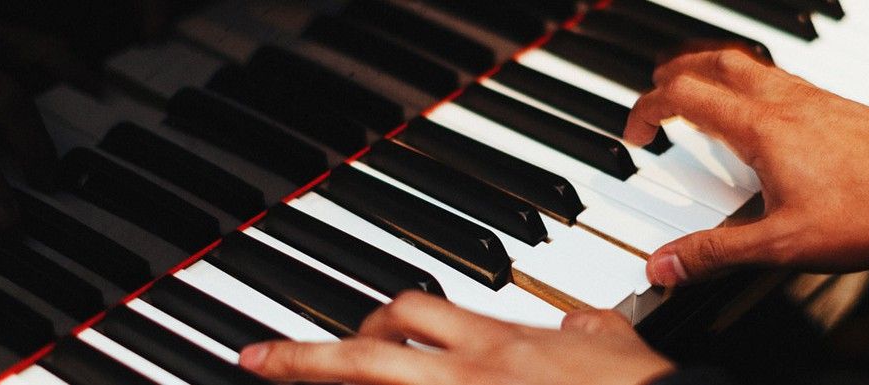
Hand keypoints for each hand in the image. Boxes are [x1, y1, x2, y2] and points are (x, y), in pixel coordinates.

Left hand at [238, 292, 674, 384]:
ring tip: (286, 378)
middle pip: (367, 356)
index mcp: (500, 342)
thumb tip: (572, 320)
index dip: (367, 317)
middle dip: (303, 358)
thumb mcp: (611, 341)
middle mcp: (470, 377)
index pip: (413, 311)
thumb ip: (584, 326)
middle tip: (256, 360)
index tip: (344, 326)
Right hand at [625, 48, 868, 285]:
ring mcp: (811, 98)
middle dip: (673, 71)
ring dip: (710, 69)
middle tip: (654, 91)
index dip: (648, 109)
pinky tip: (758, 112)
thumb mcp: (781, 244)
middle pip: (712, 61)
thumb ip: (716, 253)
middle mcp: (782, 102)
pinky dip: (747, 81)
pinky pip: (777, 77)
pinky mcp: (834, 105)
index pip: (684, 96)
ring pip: (747, 62)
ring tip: (696, 90)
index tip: (635, 133)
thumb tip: (664, 265)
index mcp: (760, 128)